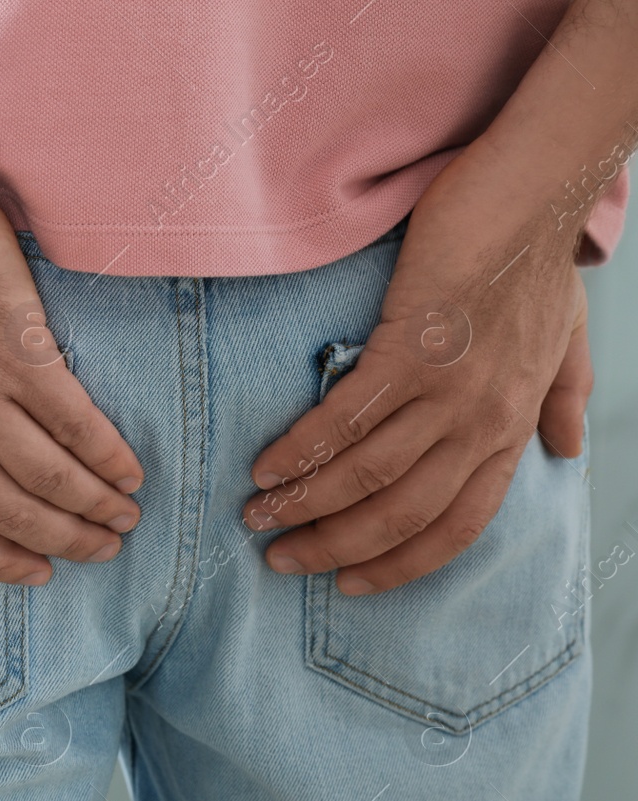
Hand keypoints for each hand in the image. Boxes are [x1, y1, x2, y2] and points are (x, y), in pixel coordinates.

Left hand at [0, 144, 143, 585]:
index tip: (32, 571)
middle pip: (8, 513)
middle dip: (61, 541)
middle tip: (100, 547)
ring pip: (46, 478)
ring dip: (93, 506)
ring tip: (124, 516)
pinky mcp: (19, 349)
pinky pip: (74, 421)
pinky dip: (106, 454)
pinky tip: (128, 470)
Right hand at [241, 146, 590, 594]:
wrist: (532, 195)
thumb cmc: (538, 260)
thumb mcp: (565, 339)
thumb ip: (564, 395)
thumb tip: (567, 448)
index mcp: (509, 429)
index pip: (456, 526)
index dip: (400, 564)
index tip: (351, 582)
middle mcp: (480, 424)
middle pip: (401, 515)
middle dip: (334, 547)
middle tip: (282, 558)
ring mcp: (447, 392)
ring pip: (366, 477)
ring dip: (304, 505)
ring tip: (257, 516)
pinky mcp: (410, 352)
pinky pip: (345, 421)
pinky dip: (300, 452)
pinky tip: (265, 467)